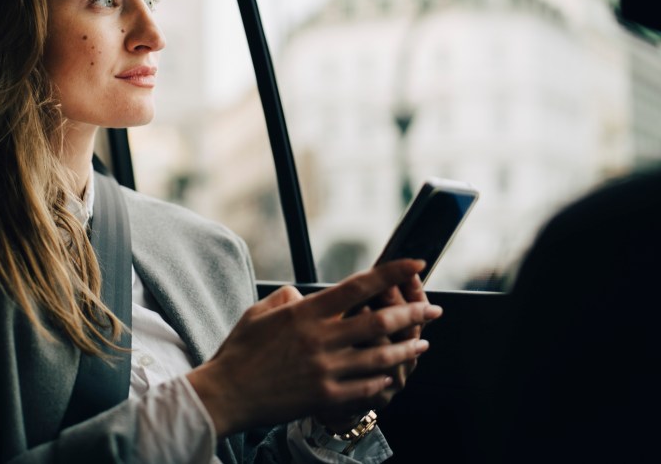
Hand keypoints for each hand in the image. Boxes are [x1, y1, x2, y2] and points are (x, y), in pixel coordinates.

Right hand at [187, 259, 441, 437]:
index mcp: (306, 312)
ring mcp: (326, 369)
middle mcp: (321, 337)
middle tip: (433, 309)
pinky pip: (366, 386)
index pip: (359, 286)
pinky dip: (383, 378)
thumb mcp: (258, 312)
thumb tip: (304, 295)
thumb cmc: (239, 351)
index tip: (415, 264)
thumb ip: (286, 299)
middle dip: (413, 313)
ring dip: (407, 349)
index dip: (392, 273)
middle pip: (380, 321)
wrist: (227, 394)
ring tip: (422, 344)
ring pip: (381, 356)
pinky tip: (391, 375)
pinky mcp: (326, 396)